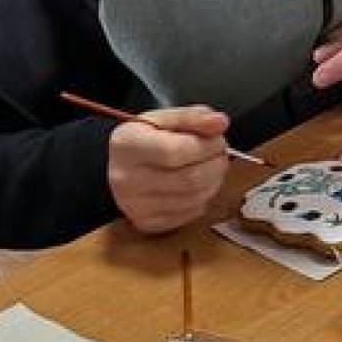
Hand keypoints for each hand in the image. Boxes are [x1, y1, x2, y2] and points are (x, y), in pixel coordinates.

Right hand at [106, 106, 230, 235]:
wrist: (121, 168)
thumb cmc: (144, 141)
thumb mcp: (163, 119)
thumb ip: (192, 117)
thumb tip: (220, 122)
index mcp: (127, 145)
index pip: (176, 151)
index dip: (207, 146)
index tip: (218, 139)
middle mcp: (126, 179)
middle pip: (190, 179)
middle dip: (216, 165)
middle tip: (219, 154)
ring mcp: (136, 206)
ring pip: (195, 199)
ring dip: (214, 182)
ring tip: (211, 168)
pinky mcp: (147, 223)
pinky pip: (191, 214)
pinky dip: (203, 199)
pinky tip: (197, 186)